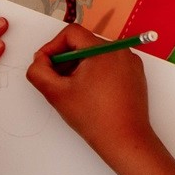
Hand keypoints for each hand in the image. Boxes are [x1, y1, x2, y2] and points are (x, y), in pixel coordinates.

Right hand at [26, 23, 156, 158]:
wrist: (126, 140)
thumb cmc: (94, 118)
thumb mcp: (56, 94)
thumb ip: (39, 72)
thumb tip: (39, 60)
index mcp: (103, 50)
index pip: (71, 33)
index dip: (52, 46)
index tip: (45, 64)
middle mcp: (120, 51)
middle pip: (84, 43)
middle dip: (65, 58)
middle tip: (55, 79)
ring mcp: (131, 63)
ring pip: (96, 55)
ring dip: (79, 66)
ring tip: (71, 88)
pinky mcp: (135, 75)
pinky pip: (110, 64)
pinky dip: (96, 73)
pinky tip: (89, 93)